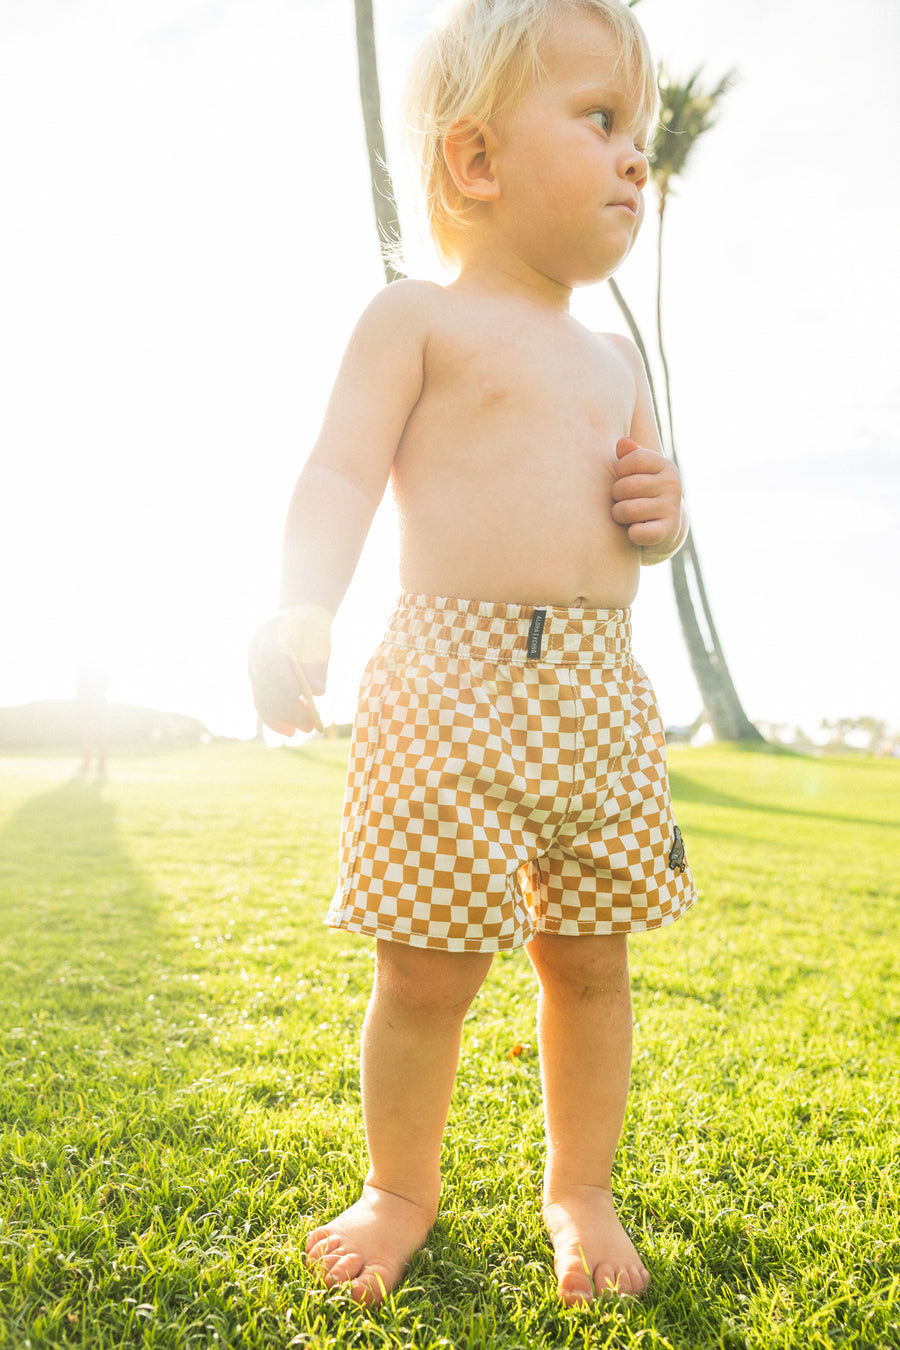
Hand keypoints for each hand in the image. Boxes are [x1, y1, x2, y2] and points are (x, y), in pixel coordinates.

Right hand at [248, 605, 331, 735]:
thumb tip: (318, 692)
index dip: (287, 686)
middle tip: (311, 726)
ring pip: (262, 698)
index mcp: (272, 636)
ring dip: (282, 718)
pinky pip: (260, 701)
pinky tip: (289, 730)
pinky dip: (273, 719)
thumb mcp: (321, 638)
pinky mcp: (255, 678)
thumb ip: (319, 664)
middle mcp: (256, 652)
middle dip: (289, 709)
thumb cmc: (312, 627)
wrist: (295, 616)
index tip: (306, 705)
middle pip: (268, 686)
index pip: (275, 665)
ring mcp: (253, 665)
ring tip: (304, 729)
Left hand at [610, 437, 684, 554]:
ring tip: (624, 515)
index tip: (621, 476)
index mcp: (665, 465)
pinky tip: (634, 531)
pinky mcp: (667, 531)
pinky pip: (639, 532)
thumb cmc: (643, 493)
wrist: (665, 527)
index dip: (620, 469)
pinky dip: (631, 533)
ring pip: (628, 510)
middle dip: (616, 495)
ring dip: (618, 515)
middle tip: (621, 500)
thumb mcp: (639, 471)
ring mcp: (671, 508)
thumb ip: (630, 454)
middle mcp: (672, 484)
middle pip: (627, 486)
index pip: (635, 459)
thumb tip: (623, 443)